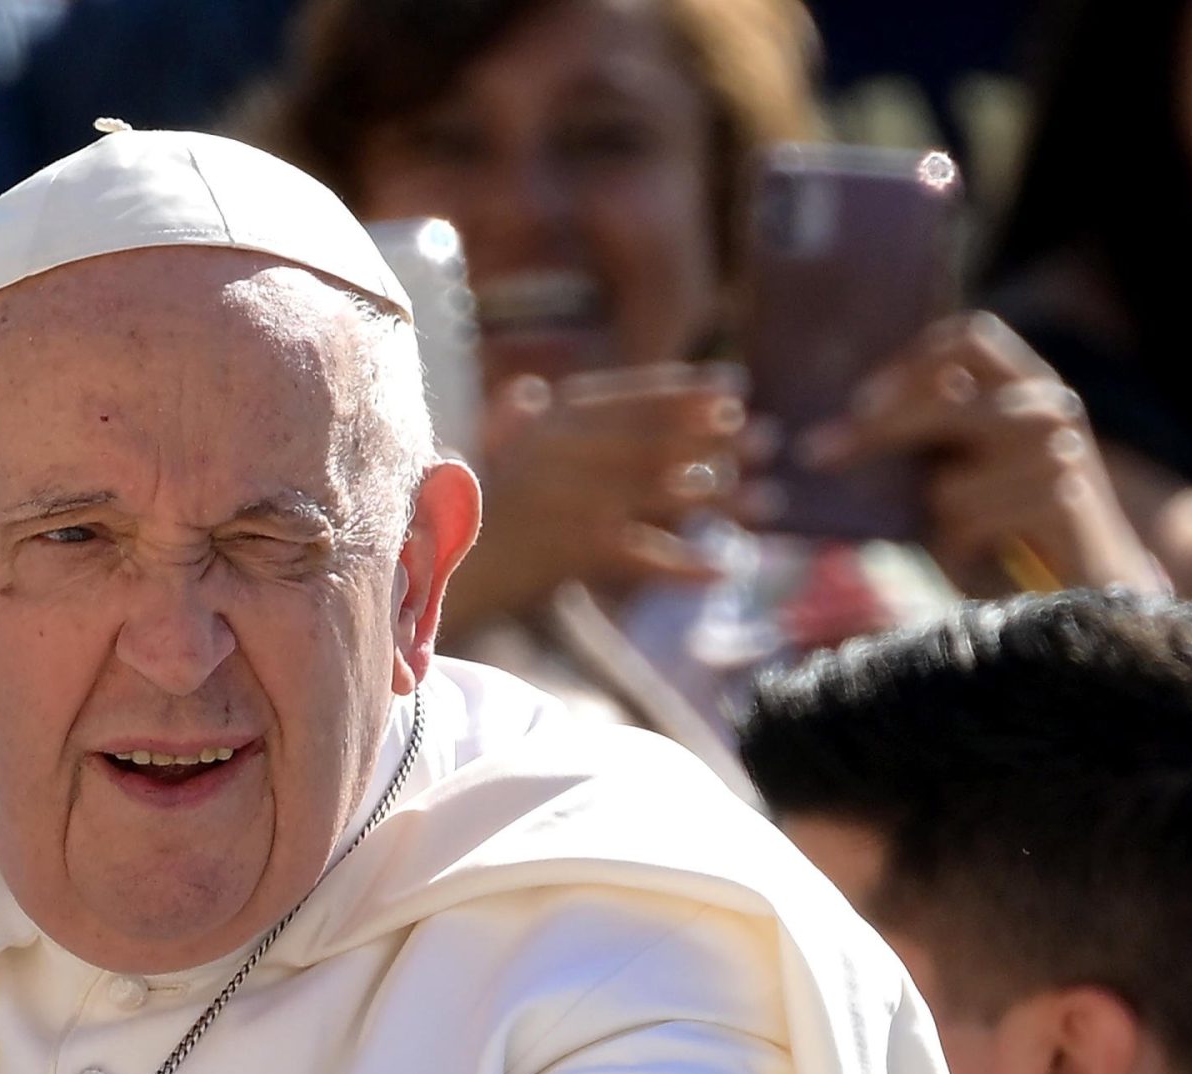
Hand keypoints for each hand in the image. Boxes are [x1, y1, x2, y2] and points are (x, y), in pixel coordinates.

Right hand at [455, 364, 757, 632]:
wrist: (426, 570)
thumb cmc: (451, 518)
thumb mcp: (479, 457)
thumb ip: (511, 423)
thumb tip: (532, 393)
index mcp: (548, 426)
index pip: (628, 398)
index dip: (684, 391)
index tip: (732, 384)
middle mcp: (566, 453)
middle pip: (656, 437)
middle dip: (713, 435)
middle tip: (765, 434)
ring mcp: (574, 499)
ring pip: (661, 491)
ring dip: (717, 494)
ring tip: (765, 495)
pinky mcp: (577, 549)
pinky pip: (646, 557)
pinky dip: (686, 568)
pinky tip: (723, 571)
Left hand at [800, 313, 1162, 594]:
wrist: (1083, 586)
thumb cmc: (1002, 525)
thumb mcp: (958, 469)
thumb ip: (920, 438)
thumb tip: (824, 433)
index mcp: (1024, 382)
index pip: (968, 337)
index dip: (910, 363)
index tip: (858, 402)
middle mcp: (1048, 403)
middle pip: (944, 401)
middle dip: (875, 433)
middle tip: (818, 454)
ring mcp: (1062, 450)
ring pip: (948, 482)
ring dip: (935, 517)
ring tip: (957, 535)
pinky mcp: (1065, 500)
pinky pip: (972, 523)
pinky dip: (959, 548)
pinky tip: (979, 555)